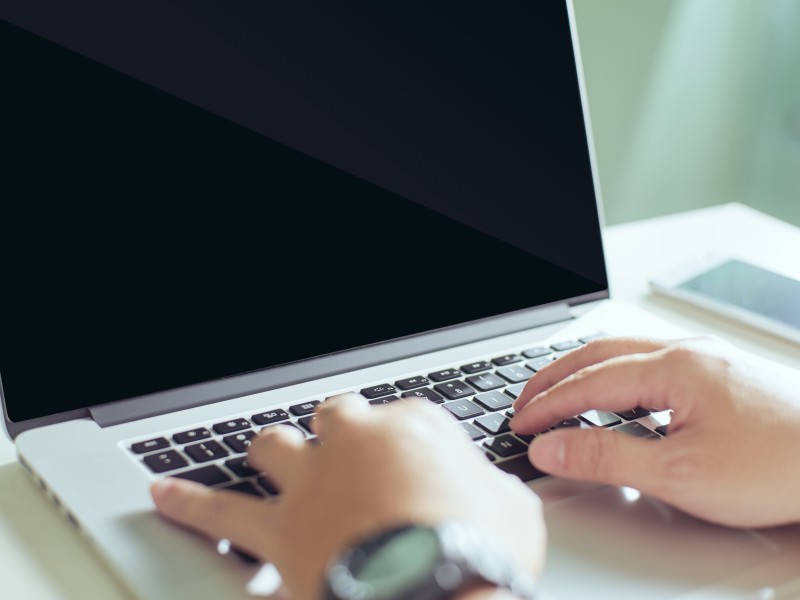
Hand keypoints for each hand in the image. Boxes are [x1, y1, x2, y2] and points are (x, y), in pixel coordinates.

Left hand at [151, 395, 545, 599]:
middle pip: (335, 416)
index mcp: (414, 430)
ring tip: (268, 456)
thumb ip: (488, 489)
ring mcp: (311, 483)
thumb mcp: (514, 513)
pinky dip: (188, 499)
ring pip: (273, 445)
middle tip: (347, 455)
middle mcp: (355, 443)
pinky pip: (217, 509)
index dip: (407, 448)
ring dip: (272, 450)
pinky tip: (164, 492)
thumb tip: (483, 493)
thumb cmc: (483, 555)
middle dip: (340, 432)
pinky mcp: (277, 532)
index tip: (414, 474)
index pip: (404, 418)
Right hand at [509, 336, 799, 527]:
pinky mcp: (719, 371)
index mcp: (671, 368)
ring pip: (623, 350)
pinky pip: (649, 359)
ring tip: (557, 392)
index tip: (520, 424)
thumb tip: (550, 447)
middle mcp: (685, 351)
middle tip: (525, 402)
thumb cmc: (778, 466)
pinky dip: (614, 372)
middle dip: (554, 377)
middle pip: (598, 352)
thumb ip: (606, 457)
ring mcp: (704, 357)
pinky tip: (616, 393)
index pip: (586, 383)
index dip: (546, 405)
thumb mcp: (679, 473)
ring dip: (582, 370)